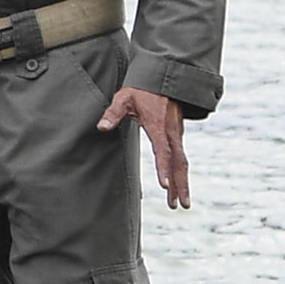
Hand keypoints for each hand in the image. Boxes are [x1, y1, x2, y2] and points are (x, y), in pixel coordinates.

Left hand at [99, 86, 192, 209]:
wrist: (164, 78)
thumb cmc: (142, 89)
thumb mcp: (125, 97)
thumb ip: (113, 113)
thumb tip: (102, 127)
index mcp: (160, 126)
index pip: (163, 151)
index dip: (164, 168)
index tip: (165, 185)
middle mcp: (172, 133)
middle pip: (179, 163)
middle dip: (180, 185)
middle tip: (180, 205)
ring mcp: (176, 135)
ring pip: (182, 162)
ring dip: (182, 183)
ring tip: (181, 204)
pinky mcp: (177, 136)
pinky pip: (180, 157)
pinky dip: (181, 173)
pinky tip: (178, 185)